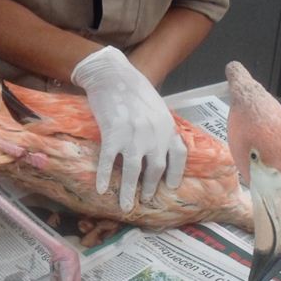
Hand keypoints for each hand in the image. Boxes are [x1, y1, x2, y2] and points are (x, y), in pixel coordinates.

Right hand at [72, 47, 186, 211]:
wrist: (112, 73)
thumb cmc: (134, 89)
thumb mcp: (156, 108)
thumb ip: (160, 128)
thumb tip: (160, 148)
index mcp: (167, 126)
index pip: (179, 156)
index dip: (175, 174)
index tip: (170, 187)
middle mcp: (154, 133)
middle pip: (156, 168)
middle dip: (150, 188)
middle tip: (145, 200)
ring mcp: (134, 134)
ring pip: (134, 171)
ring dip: (130, 192)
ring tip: (126, 206)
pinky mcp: (112, 133)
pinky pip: (110, 161)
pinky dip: (106, 177)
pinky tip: (102, 189)